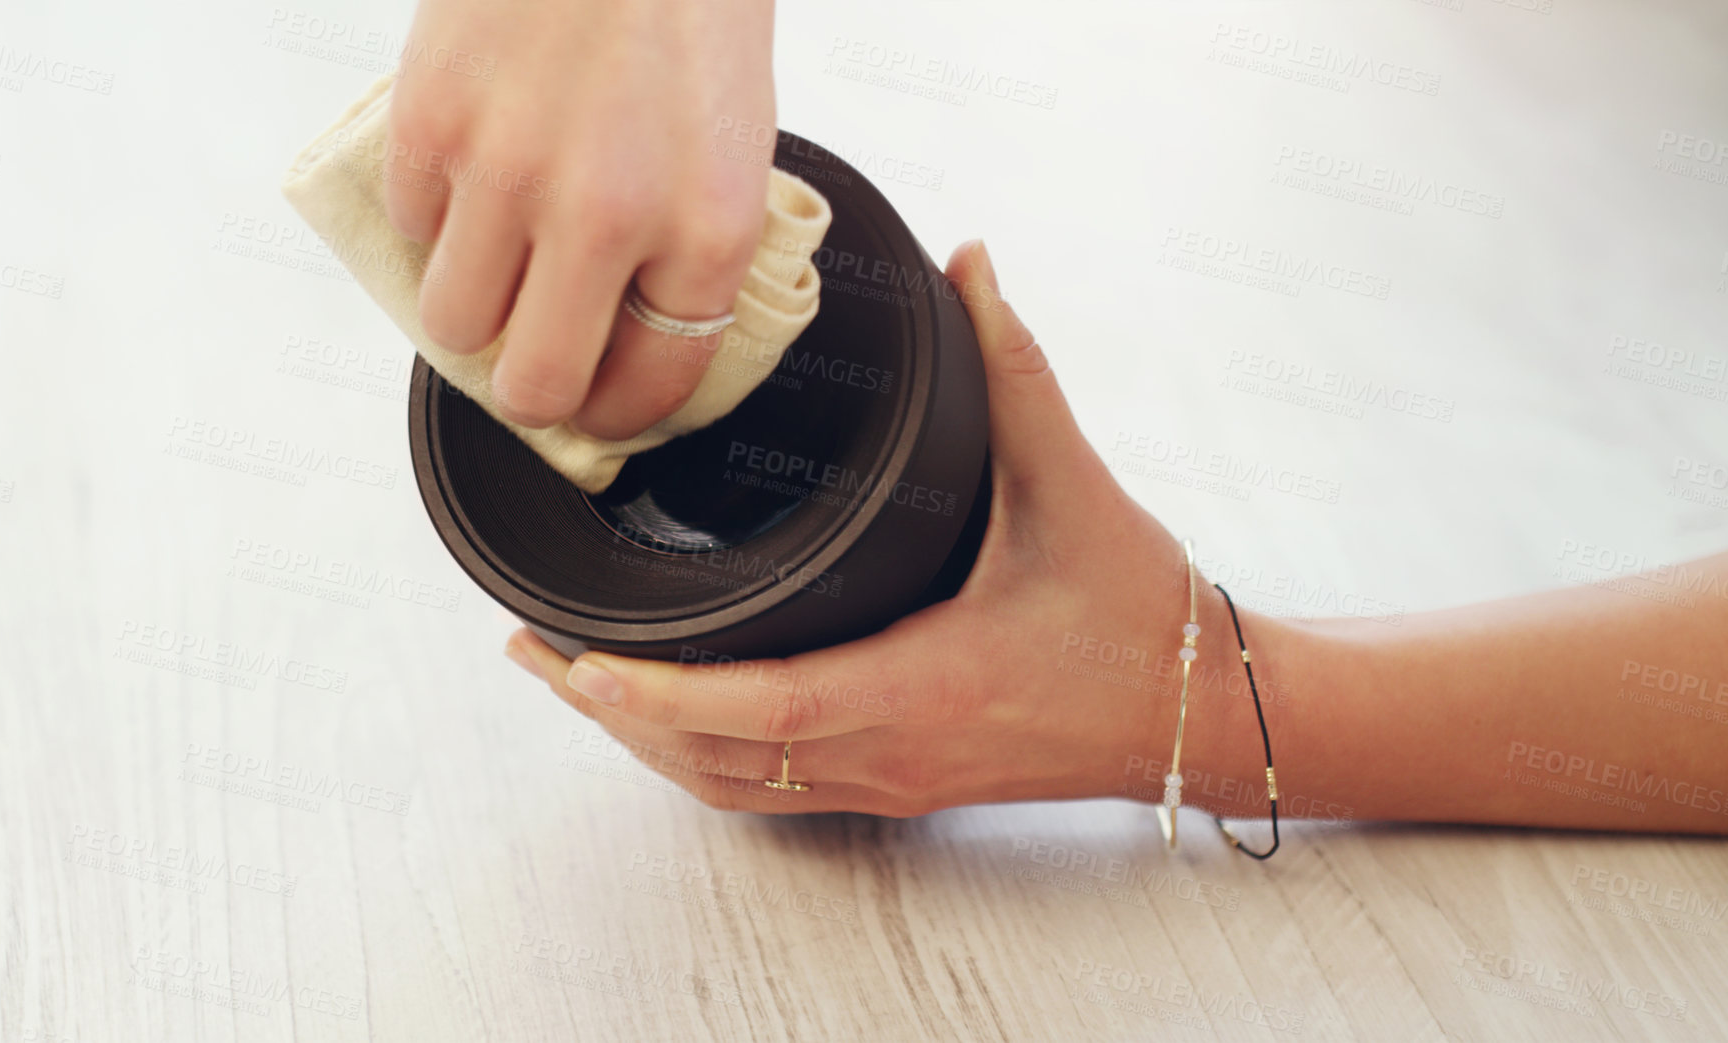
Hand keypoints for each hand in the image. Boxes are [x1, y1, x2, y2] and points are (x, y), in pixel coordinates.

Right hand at [387, 0, 774, 438]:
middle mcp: (609, 217)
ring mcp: (509, 174)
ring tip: (499, 260)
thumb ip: (687, 247)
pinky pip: (412, 228)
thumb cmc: (687, 2)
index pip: (653, 386)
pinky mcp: (430, 126)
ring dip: (472, 308)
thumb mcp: (733, 140)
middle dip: (535, 387)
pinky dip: (437, 215)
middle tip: (538, 356)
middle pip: (535, 386)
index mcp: (709, 227)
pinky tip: (477, 167)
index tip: (604, 408)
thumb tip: (633, 333)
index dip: (621, 414)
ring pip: (450, 327)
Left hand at [504, 241, 1275, 815]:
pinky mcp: (898, 786)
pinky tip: (664, 722)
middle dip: (609, 710)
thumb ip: (1016, 370)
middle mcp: (889, 750)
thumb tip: (971, 263)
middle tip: (530, 649)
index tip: (573, 657)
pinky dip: (697, 759)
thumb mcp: (1075, 484)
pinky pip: (769, 794)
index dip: (656, 692)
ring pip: (730, 788)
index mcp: (920, 684)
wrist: (1197, 712)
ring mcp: (890, 780)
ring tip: (569, 682)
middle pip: (712, 758)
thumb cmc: (1138, 610)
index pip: (758, 706)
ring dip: (642, 742)